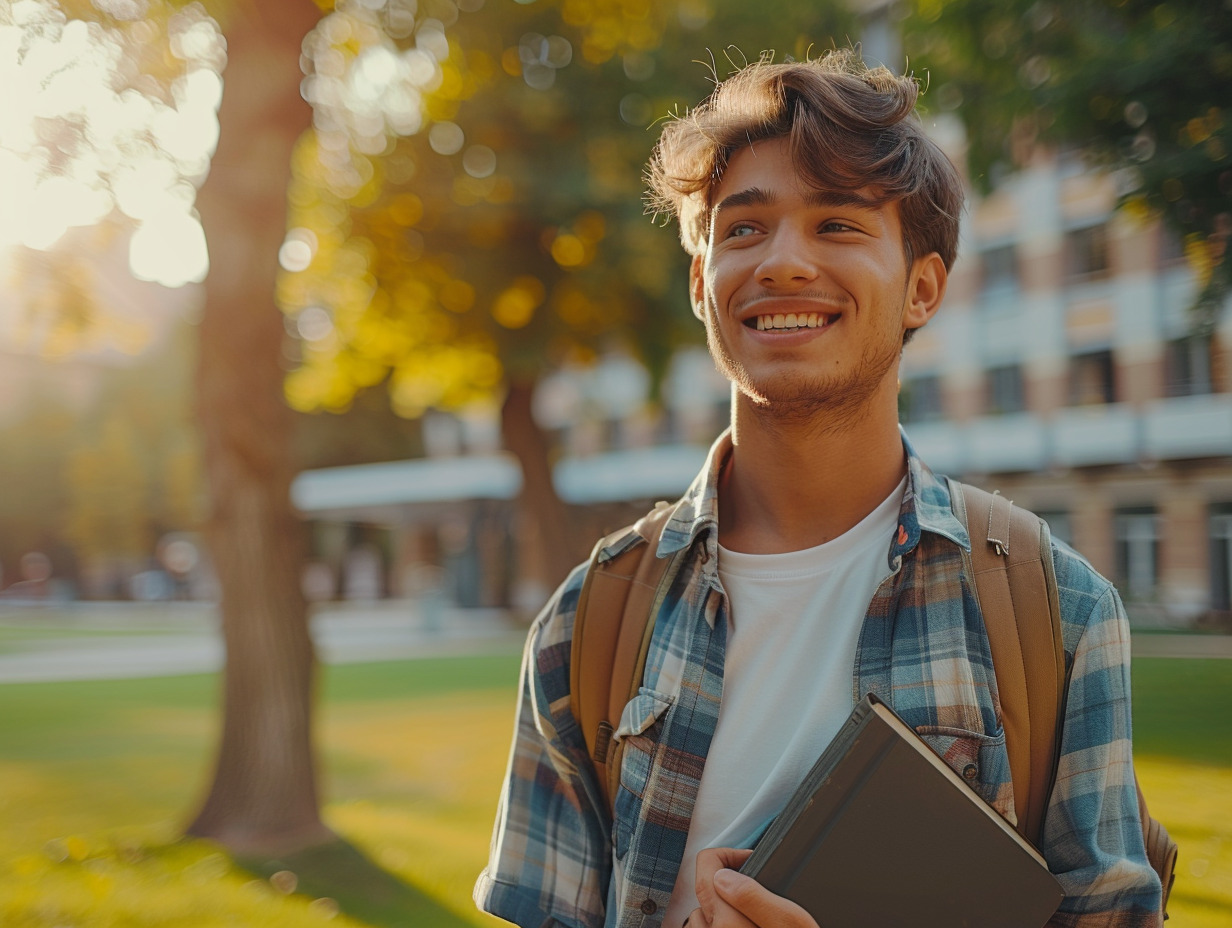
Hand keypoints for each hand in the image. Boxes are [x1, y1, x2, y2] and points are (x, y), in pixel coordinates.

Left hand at [686, 847, 819, 927]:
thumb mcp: (792, 921)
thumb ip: (754, 896)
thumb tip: (723, 874)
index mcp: (728, 922)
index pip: (706, 865)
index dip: (729, 854)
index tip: (750, 860)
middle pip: (703, 888)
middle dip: (728, 879)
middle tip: (757, 885)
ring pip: (703, 914)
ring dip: (722, 908)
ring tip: (751, 913)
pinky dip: (720, 925)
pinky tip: (743, 926)